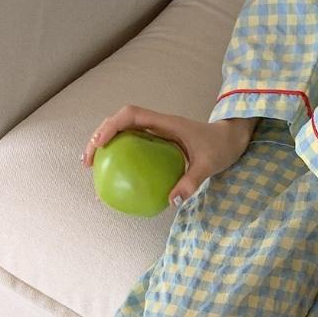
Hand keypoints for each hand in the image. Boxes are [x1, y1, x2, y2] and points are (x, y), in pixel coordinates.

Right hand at [81, 106, 255, 205]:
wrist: (231, 139)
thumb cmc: (221, 147)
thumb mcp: (209, 165)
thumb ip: (192, 181)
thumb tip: (172, 201)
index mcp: (166, 123)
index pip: (132, 115)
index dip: (112, 125)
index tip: (100, 143)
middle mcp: (157, 124)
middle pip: (119, 122)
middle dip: (99, 136)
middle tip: (86, 161)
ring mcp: (156, 132)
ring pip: (123, 133)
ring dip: (105, 145)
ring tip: (91, 168)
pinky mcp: (158, 143)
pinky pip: (133, 146)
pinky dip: (120, 156)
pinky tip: (114, 178)